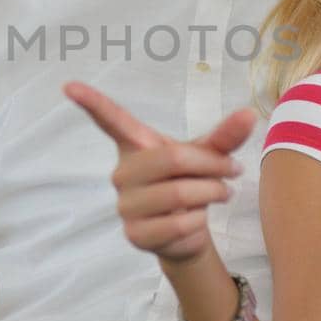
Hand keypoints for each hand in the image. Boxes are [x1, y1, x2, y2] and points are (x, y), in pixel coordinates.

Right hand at [65, 81, 255, 264]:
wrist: (187, 232)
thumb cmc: (191, 182)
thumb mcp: (208, 155)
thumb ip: (225, 136)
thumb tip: (250, 114)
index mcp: (135, 145)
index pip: (111, 120)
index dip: (91, 103)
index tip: (69, 86)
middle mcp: (122, 172)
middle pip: (172, 159)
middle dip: (211, 165)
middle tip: (233, 170)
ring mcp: (124, 205)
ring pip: (178, 193)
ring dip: (211, 193)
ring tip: (221, 193)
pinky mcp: (133, 234)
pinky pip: (176, 223)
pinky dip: (199, 220)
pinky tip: (198, 218)